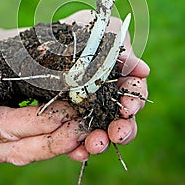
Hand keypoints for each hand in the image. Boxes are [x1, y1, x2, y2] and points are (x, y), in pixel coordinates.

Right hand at [0, 43, 86, 163]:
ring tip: (81, 133)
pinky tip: (65, 129)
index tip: (66, 113)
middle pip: (17, 148)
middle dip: (53, 141)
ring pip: (21, 150)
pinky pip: (19, 142)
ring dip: (52, 144)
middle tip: (83, 129)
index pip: (3, 128)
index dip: (35, 122)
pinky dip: (43, 138)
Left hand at [61, 11, 149, 161]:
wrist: (40, 41)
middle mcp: (108, 98)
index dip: (135, 100)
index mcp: (120, 77)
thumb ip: (121, 51)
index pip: (134, 92)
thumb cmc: (78, 32)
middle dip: (124, 128)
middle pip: (123, 118)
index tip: (129, 107)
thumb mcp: (101, 33)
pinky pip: (76, 140)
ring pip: (102, 132)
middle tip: (118, 133)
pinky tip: (77, 152)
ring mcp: (88, 113)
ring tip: (96, 144)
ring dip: (103, 141)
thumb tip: (144, 71)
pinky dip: (78, 148)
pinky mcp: (68, 124)